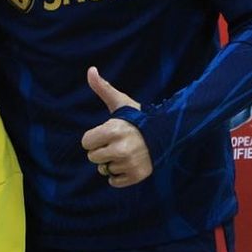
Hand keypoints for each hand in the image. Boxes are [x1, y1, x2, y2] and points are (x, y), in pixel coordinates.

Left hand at [80, 66, 152, 186]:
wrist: (165, 134)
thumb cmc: (137, 118)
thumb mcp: (120, 102)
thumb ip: (102, 88)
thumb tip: (90, 70)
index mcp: (113, 130)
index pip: (86, 143)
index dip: (94, 137)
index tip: (107, 133)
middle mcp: (120, 148)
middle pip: (93, 157)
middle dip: (102, 150)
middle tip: (117, 143)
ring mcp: (129, 163)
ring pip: (104, 169)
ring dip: (112, 162)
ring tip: (125, 152)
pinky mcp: (137, 175)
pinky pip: (114, 181)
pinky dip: (119, 175)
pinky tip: (128, 163)